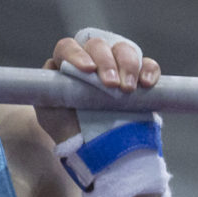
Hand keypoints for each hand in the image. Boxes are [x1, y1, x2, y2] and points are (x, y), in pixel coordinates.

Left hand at [39, 30, 159, 144]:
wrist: (94, 151)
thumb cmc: (68, 131)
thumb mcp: (49, 111)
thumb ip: (48, 89)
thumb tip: (52, 68)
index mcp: (67, 64)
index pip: (69, 47)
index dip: (77, 54)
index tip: (88, 70)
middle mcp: (92, 61)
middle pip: (98, 45)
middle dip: (106, 62)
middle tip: (112, 86)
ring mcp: (116, 68)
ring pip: (123, 49)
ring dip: (128, 65)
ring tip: (128, 89)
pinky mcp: (138, 79)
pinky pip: (148, 65)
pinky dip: (149, 69)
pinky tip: (147, 83)